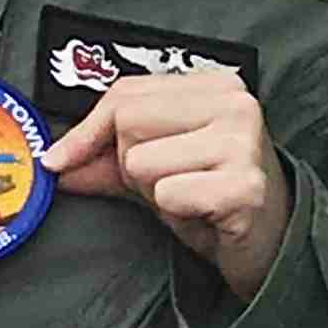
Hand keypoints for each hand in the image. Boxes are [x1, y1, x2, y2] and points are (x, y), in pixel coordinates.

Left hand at [43, 71, 291, 301]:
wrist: (270, 242)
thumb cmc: (214, 196)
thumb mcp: (157, 167)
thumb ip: (105, 159)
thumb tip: (57, 160)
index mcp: (215, 85)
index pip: (126, 92)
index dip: (87, 131)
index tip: (63, 159)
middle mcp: (235, 103)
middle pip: (128, 122)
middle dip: (130, 165)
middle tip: (168, 182)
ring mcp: (243, 141)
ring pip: (141, 161)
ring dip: (154, 192)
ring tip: (189, 197)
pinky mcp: (244, 184)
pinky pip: (167, 194)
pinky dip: (175, 212)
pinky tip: (203, 212)